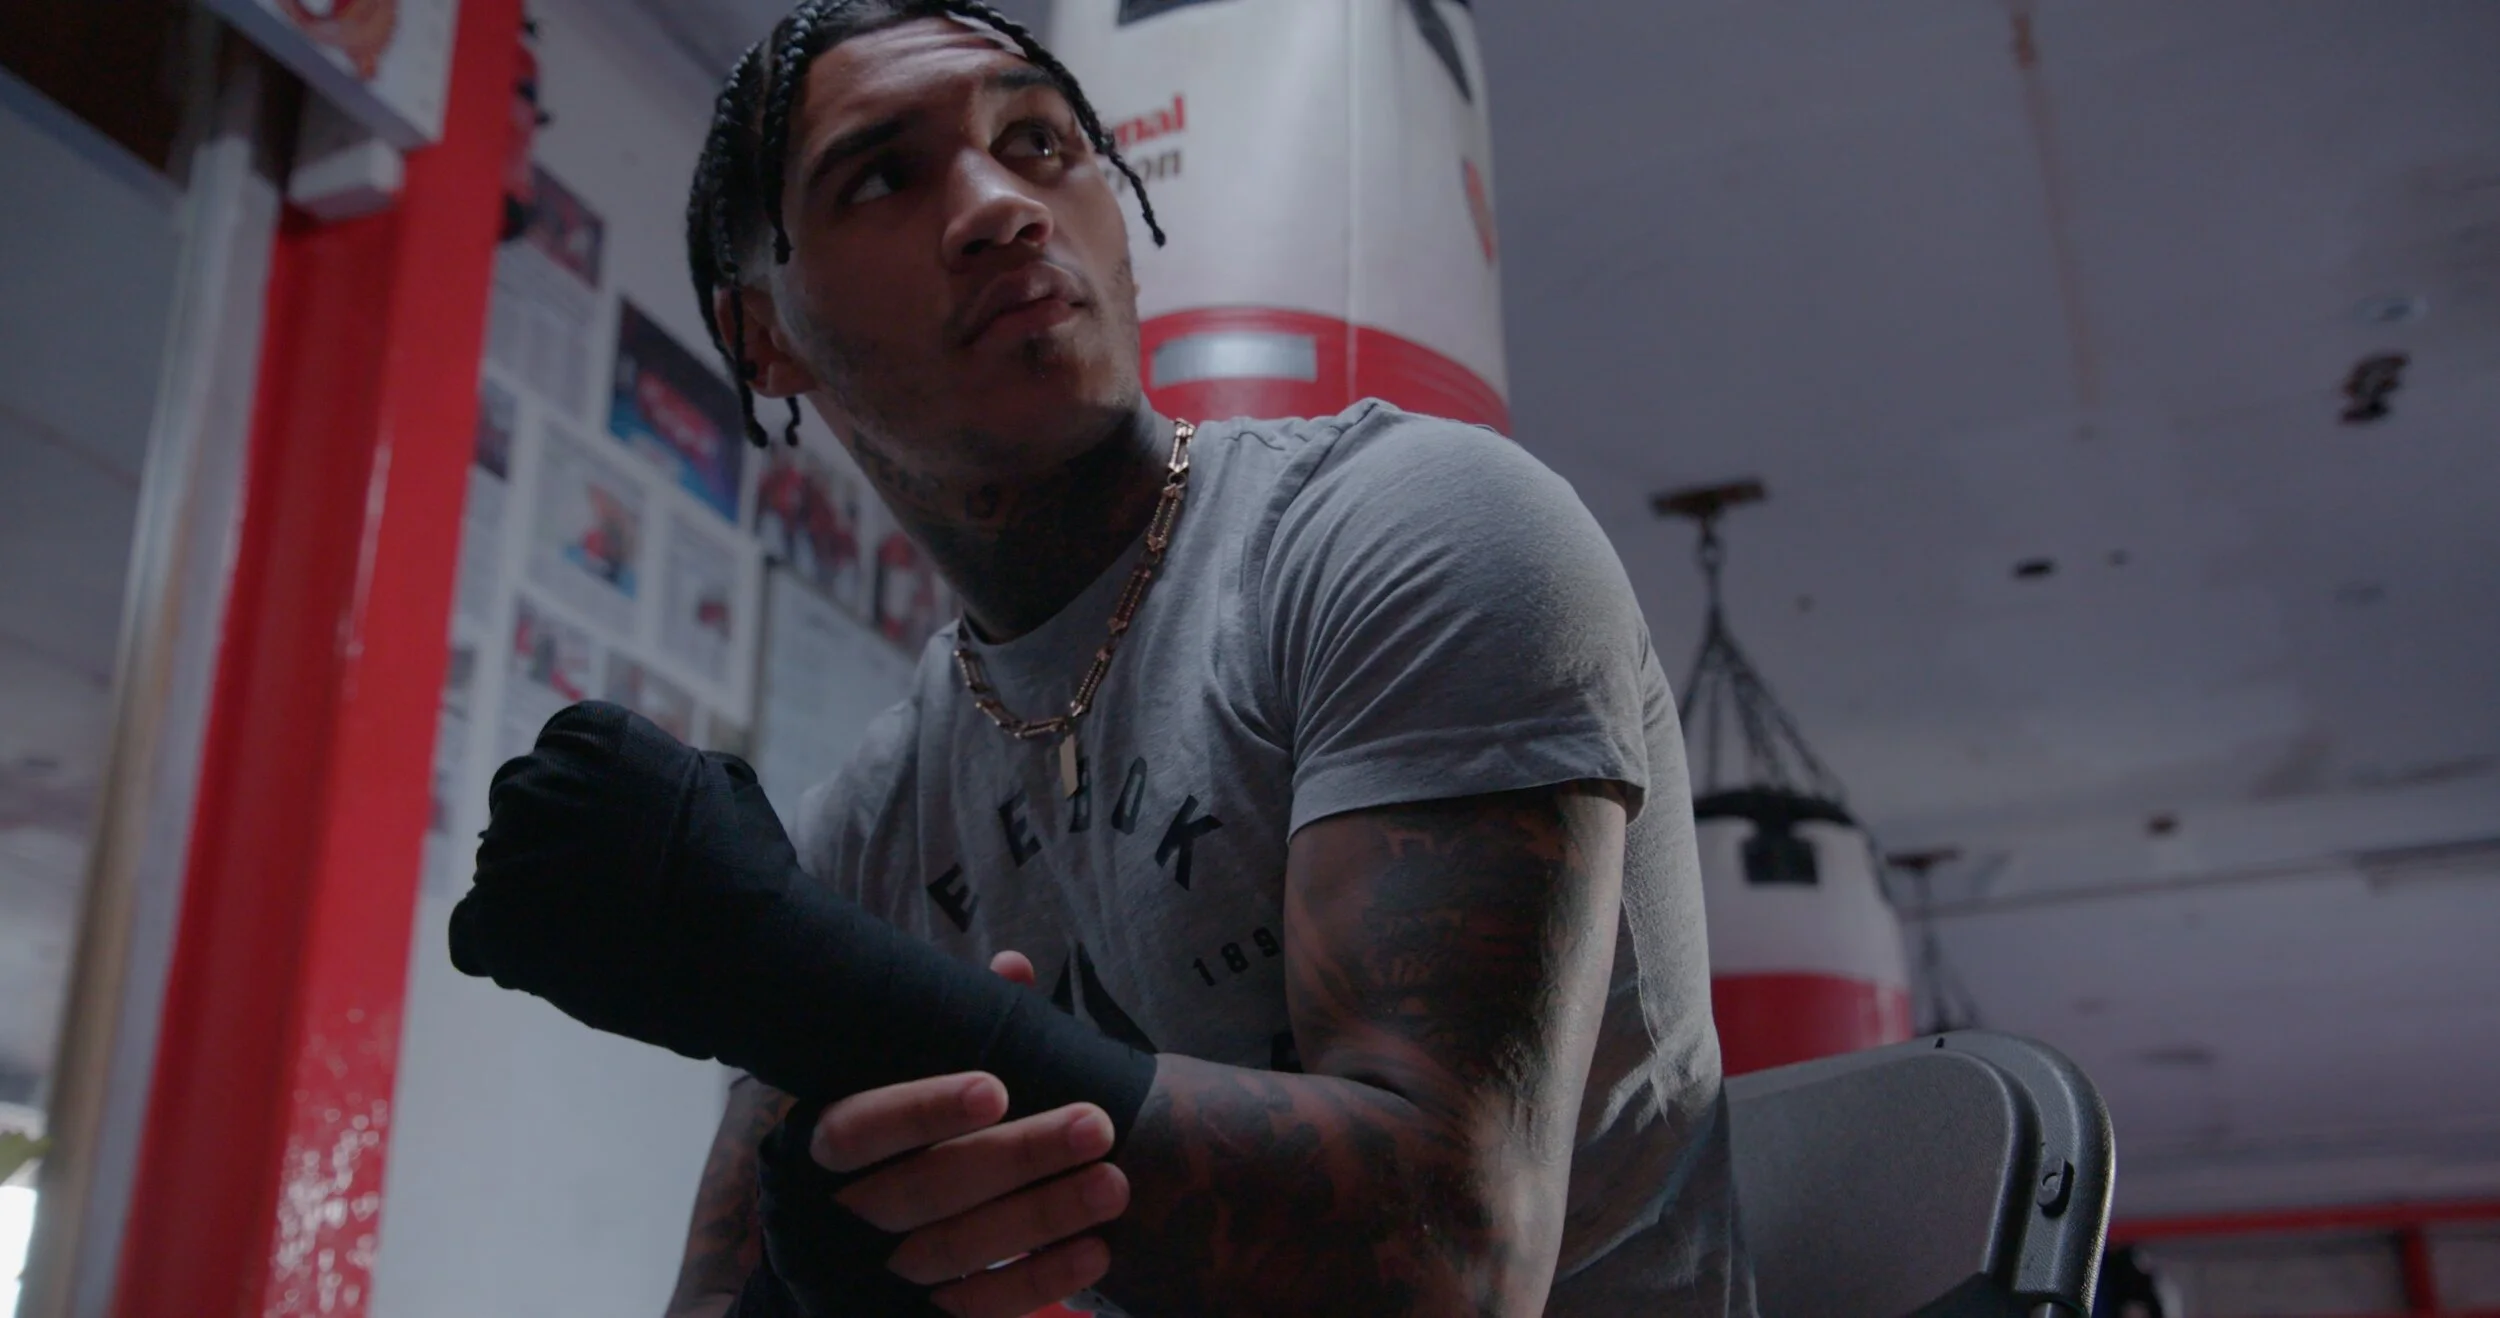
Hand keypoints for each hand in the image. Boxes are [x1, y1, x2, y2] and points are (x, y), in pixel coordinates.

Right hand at [816, 951, 1130, 1317]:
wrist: (837, 1252)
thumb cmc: (888, 1141)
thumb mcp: (897, 1083)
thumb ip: (952, 1031)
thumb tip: (1012, 968)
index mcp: (823, 1144)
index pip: (863, 1128)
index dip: (925, 1109)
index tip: (998, 1088)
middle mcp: (840, 1213)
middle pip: (925, 1189)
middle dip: (1018, 1156)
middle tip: (1098, 1125)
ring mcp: (874, 1273)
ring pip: (955, 1250)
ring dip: (1042, 1217)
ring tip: (1114, 1186)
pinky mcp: (912, 1316)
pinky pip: (975, 1307)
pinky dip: (1037, 1280)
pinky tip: (1095, 1253)